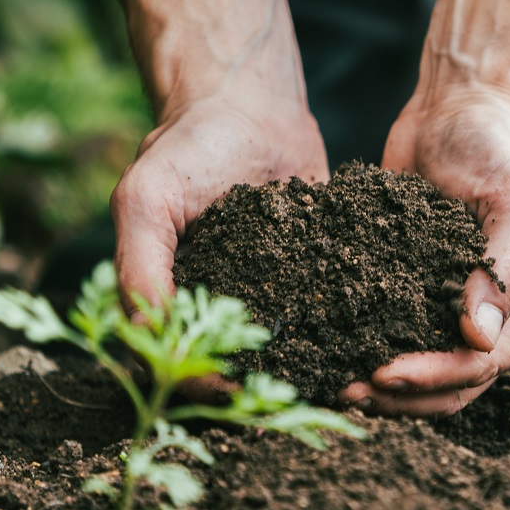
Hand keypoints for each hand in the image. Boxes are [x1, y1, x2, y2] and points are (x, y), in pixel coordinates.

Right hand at [112, 95, 328, 400]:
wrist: (253, 106)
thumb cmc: (189, 147)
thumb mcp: (148, 201)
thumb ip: (140, 266)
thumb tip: (148, 336)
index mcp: (175, 298)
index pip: (181, 358)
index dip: (200, 381)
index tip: (229, 391)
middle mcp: (224, 303)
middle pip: (237, 364)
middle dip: (259, 387)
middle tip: (290, 403)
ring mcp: (272, 292)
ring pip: (288, 347)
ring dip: (308, 370)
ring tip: (336, 388)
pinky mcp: (316, 274)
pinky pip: (330, 311)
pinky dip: (346, 331)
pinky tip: (369, 344)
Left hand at [339, 86, 509, 415]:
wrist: (461, 114)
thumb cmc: (499, 151)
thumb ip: (503, 268)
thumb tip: (479, 338)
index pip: (484, 363)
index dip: (436, 375)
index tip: (385, 371)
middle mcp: (504, 328)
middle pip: (455, 387)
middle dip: (403, 395)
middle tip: (348, 391)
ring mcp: (460, 321)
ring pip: (425, 380)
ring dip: (383, 390)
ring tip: (336, 384)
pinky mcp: (421, 304)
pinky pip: (397, 343)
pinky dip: (367, 353)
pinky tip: (330, 353)